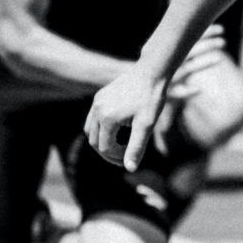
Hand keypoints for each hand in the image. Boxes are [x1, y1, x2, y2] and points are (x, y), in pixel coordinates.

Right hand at [85, 32, 214, 170]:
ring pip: (91, 131)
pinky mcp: (99, 97)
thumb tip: (129, 169)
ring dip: (102, 141)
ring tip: (120, 145)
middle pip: (95, 142)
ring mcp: (96, 102)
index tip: (130, 160)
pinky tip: (118, 130)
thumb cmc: (151, 99)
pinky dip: (101, 129)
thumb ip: (136, 147)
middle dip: (107, 152)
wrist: (151, 73)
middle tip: (123, 157)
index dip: (116, 158)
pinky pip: (93, 118)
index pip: (104, 149)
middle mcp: (97, 110)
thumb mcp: (146, 126)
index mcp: (107, 119)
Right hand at [165, 25, 226, 101]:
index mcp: (173, 54)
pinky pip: (179, 92)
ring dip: (203, 63)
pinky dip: (188, 90)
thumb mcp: (175, 62)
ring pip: (188, 68)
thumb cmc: (164, 77)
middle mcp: (171, 63)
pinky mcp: (167, 94)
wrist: (145, 97)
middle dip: (207, 45)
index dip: (206, 33)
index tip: (222, 29)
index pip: (189, 39)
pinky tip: (199, 89)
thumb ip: (190, 49)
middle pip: (191, 52)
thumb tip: (205, 30)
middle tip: (223, 42)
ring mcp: (169, 78)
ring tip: (219, 58)